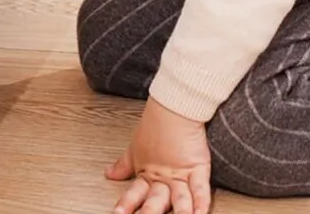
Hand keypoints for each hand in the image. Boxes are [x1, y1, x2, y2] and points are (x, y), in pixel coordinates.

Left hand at [106, 96, 211, 213]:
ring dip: (178, 213)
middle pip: (156, 201)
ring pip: (179, 200)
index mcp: (148, 174)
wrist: (174, 105)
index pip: (135, 193)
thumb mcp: (135, 149)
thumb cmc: (156, 125)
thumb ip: (123, 166)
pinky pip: (200, 189)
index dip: (126, 204)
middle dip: (149, 213)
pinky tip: (199, 213)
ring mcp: (181, 174)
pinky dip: (201, 203)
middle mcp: (164, 178)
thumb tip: (109, 173)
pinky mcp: (198, 168)